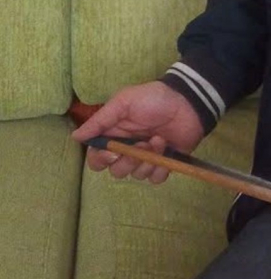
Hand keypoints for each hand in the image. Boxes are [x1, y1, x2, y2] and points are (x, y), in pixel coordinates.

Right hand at [71, 81, 204, 183]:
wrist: (187, 102)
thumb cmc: (153, 99)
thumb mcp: (123, 102)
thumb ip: (100, 121)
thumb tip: (74, 137)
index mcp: (114, 135)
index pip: (97, 158)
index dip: (101, 159)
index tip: (112, 151)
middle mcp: (128, 149)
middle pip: (116, 171)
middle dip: (127, 161)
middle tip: (140, 145)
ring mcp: (146, 158)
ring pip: (136, 176)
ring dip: (147, 161)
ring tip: (158, 140)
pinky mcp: (164, 164)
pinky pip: (155, 179)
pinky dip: (160, 169)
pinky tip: (167, 152)